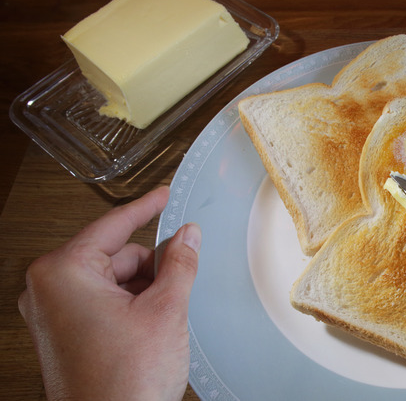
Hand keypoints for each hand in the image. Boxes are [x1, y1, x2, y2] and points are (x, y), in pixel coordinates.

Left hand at [18, 186, 199, 400]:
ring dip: (144, 288)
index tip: (162, 195)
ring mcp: (53, 314)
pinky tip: (152, 325)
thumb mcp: (164, 309)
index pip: (113, 225)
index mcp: (63, 272)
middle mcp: (48, 290)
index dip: (146, 207)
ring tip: (163, 315)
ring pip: (112, 279)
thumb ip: (179, 263)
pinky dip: (131, 305)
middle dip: (151, 266)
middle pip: (115, 255)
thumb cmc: (123, 382)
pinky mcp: (63, 334)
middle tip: (180, 278)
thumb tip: (187, 235)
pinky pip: (102, 301)